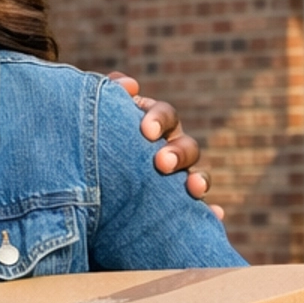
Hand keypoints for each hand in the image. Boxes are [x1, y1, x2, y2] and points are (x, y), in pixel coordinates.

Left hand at [107, 73, 219, 214]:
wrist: (88, 179)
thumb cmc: (97, 138)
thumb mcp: (98, 114)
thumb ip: (108, 93)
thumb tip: (130, 86)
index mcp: (155, 124)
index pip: (165, 115)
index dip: (158, 120)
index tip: (146, 131)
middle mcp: (172, 148)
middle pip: (187, 146)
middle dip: (177, 153)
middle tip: (162, 163)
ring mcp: (179, 175)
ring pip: (197, 174)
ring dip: (199, 179)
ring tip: (193, 189)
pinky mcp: (179, 202)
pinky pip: (200, 208)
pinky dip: (210, 211)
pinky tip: (215, 215)